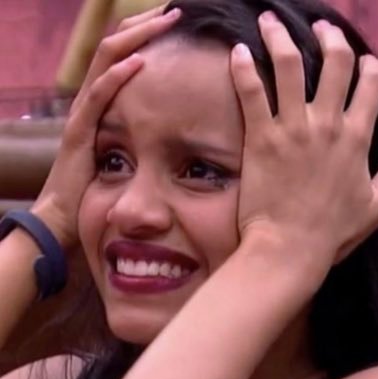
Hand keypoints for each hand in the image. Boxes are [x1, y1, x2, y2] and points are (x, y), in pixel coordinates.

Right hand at [32, 7, 181, 247]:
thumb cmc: (92, 187)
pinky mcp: (78, 132)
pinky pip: (98, 98)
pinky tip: (139, 62)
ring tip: (163, 20)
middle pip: (114, 50)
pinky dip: (117, 77)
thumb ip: (133, 134)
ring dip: (135, 39)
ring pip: (105, 63)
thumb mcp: (119, 152)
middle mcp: (89, 101)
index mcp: (101, 104)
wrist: (62, 215)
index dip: (143, 38)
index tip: (171, 26)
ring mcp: (82, 114)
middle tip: (172, 11)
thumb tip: (164, 127)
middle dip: (143, 27)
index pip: (121, 58)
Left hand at [231, 13, 377, 270]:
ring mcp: (292, 128)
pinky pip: (252, 92)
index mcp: (357, 138)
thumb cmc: (332, 232)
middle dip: (329, 37)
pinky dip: (245, 69)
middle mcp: (327, 124)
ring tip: (270, 21)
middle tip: (319, 27)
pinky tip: (239, 52)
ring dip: (280, 38)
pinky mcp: (261, 138)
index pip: (371, 85)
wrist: (290, 247)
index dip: (369, 66)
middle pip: (335, 63)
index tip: (362, 60)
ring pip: (289, 67)